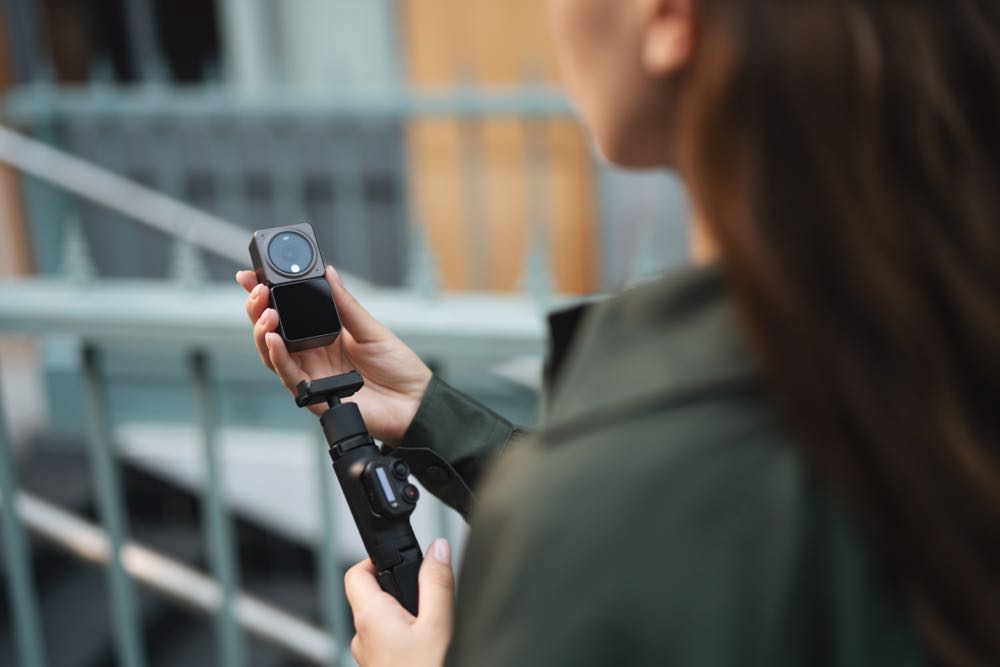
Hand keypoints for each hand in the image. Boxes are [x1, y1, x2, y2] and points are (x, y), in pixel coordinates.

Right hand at [236, 266, 432, 444]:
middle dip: (257, 309)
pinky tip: (274, 340)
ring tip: (266, 313)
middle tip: (257, 290)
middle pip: (271, 331)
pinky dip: (278, 357)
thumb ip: (345, 303)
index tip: (251, 274)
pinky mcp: (314, 395)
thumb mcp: (370, 328)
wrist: (414, 402)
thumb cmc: (397, 367)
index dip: (267, 294)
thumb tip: (327, 272)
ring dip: (263, 332)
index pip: (287, 311)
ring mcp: (310, 374)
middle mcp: (311, 353)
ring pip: (272, 353)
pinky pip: (288, 375)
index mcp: (322, 334)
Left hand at [345, 539, 454, 666]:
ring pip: (380, 619)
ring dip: (401, 612)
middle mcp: (361, 635)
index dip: (377, 558)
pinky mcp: (377, 665)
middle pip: (370, 594)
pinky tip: (424, 642)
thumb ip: (436, 583)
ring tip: (428, 619)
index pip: (356, 572)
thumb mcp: (439, 625)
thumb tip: (437, 549)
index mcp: (370, 617)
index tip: (403, 558)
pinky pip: (385, 639)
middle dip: (398, 586)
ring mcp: (368, 653)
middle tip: (424, 591)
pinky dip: (403, 633)